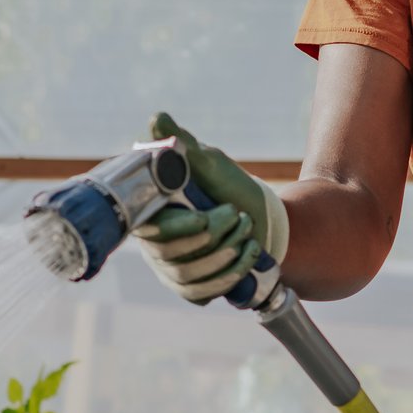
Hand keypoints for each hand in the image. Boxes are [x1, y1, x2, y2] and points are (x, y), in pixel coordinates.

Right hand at [132, 115, 289, 305]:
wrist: (261, 220)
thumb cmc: (230, 187)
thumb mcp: (210, 163)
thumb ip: (182, 145)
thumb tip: (156, 118)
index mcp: (153, 212)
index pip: (151, 229)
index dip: (176, 228)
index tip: (204, 219)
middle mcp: (154, 243)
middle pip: (172, 254)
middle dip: (215, 237)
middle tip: (239, 217)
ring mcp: (170, 269)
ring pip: (189, 276)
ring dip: (226, 255)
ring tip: (249, 232)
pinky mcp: (189, 288)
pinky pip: (202, 293)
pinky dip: (230, 275)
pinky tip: (248, 256)